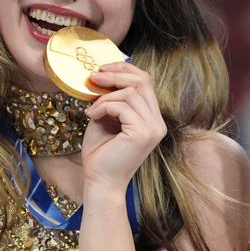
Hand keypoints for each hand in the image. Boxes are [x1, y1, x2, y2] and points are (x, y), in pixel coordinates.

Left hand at [81, 61, 166, 190]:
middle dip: (115, 74)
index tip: (103, 69)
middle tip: (93, 77)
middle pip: (143, 81)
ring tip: (91, 109)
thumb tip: (103, 75)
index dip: (125, 69)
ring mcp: (153, 128)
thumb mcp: (106, 118)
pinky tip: (92, 116)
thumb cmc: (101, 153)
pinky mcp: (143, 133)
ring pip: (130, 92)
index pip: (145, 82)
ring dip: (105, 97)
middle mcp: (158, 122)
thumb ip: (111, 99)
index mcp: (152, 118)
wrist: (100, 181)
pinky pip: (122, 106)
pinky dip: (103, 107)